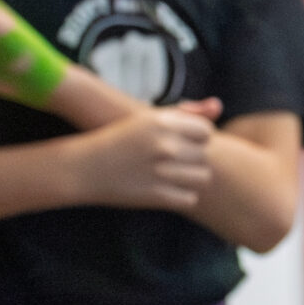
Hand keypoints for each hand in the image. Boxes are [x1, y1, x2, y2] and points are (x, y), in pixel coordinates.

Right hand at [72, 105, 215, 211]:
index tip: (184, 143)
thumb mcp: (147, 118)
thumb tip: (218, 105)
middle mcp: (164, 146)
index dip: (198, 138)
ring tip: (174, 176)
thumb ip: (185, 112)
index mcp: (161, 123)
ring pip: (202, 178)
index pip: (206, 131)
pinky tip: (167, 190)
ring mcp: (161, 172)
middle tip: (175, 162)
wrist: (84, 167)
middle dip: (193, 159)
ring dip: (192, 179)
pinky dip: (182, 197)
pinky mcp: (157, 196)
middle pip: (205, 156)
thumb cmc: (119, 139)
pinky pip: (190, 198)